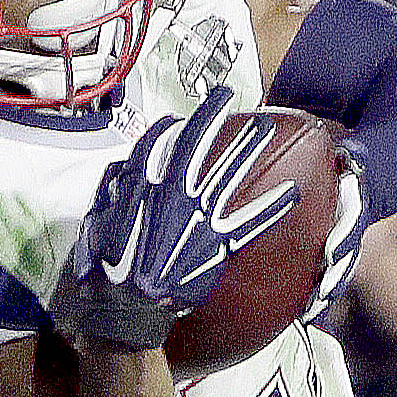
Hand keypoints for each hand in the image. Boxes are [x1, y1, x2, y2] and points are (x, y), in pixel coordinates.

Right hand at [49, 88, 297, 351]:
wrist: (127, 299)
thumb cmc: (112, 262)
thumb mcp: (103, 217)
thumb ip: (116, 190)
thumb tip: (124, 172)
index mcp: (146, 184)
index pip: (167, 142)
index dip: (188, 122)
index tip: (206, 105)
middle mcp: (176, 192)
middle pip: (200, 146)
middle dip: (216, 118)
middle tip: (233, 96)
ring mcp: (199, 215)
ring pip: (229, 172)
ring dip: (249, 148)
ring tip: (268, 127)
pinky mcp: (218, 242)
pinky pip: (250, 221)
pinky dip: (271, 208)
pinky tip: (293, 193)